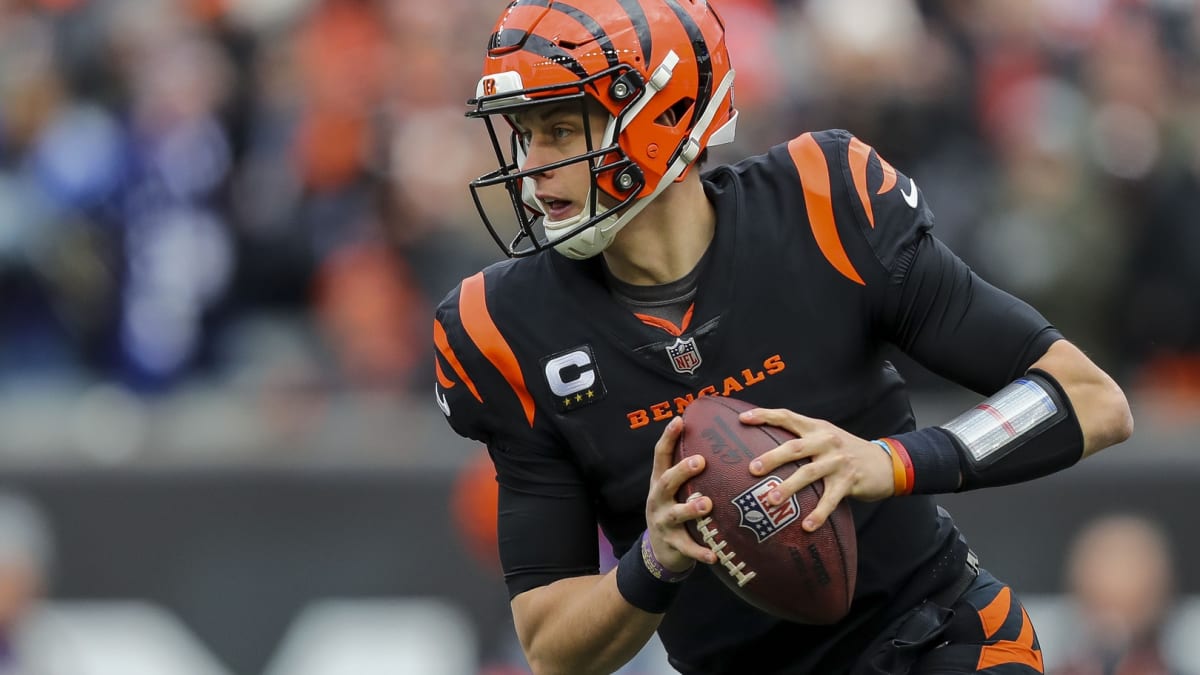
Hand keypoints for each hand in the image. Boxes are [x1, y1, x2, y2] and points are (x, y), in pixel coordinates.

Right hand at [645, 417, 717, 570]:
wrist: (659, 550)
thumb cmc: (675, 509)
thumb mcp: (675, 489)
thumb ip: (688, 470)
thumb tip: (716, 439)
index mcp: (660, 481)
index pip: (661, 455)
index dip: (668, 437)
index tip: (679, 420)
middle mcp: (658, 499)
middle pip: (666, 481)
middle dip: (682, 471)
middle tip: (701, 461)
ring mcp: (663, 521)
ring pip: (675, 514)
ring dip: (691, 508)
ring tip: (707, 504)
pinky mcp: (672, 543)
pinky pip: (687, 547)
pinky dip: (700, 551)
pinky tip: (714, 554)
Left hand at [739, 408, 894, 531]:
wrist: (886, 462)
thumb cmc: (845, 451)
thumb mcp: (825, 436)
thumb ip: (802, 439)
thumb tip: (765, 448)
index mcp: (816, 427)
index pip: (787, 416)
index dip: (765, 416)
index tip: (743, 419)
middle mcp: (826, 441)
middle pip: (794, 447)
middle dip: (771, 458)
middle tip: (752, 469)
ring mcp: (838, 461)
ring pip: (809, 473)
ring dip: (789, 487)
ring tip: (771, 501)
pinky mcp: (849, 482)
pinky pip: (830, 500)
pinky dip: (818, 514)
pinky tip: (807, 527)